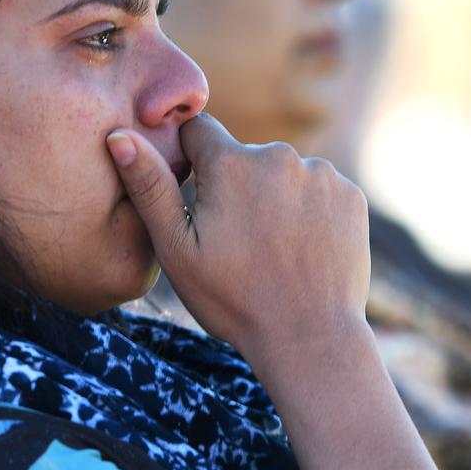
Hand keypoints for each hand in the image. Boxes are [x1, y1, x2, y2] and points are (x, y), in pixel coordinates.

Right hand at [106, 114, 369, 363]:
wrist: (310, 339)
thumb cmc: (234, 300)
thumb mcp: (177, 250)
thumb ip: (149, 187)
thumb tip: (119, 136)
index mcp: (231, 163)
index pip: (199, 130)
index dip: (192, 160)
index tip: (198, 198)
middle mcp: (279, 156)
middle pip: (244, 157)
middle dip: (236, 186)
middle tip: (239, 241)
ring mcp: (321, 174)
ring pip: (284, 175)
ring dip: (276, 199)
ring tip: (274, 250)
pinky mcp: (351, 195)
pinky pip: (319, 191)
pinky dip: (311, 212)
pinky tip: (305, 250)